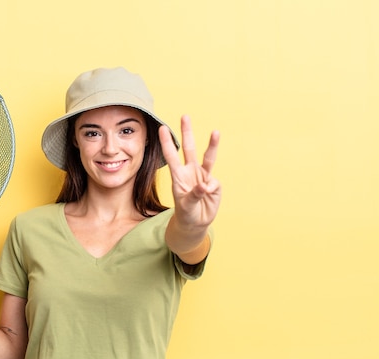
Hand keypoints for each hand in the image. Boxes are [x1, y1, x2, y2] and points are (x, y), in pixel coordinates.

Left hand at [159, 115, 220, 229]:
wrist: (195, 222)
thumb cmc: (186, 213)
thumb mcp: (186, 206)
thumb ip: (194, 195)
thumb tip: (205, 186)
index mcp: (178, 176)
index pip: (171, 156)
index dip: (167, 143)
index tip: (162, 128)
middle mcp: (190, 172)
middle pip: (189, 148)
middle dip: (187, 132)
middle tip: (185, 116)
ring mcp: (203, 176)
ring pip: (208, 157)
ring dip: (212, 144)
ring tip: (215, 132)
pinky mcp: (213, 184)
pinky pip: (214, 184)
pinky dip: (211, 190)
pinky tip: (207, 198)